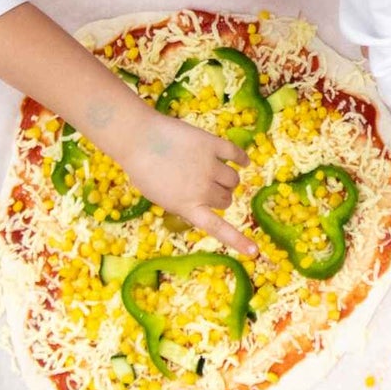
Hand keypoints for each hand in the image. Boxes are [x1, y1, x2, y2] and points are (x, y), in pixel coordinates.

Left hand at [119, 107, 256, 257]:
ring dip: (228, 180)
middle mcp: (202, 189)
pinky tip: (243, 161)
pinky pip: (236, 154)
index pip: (217, 227)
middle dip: (221, 196)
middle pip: (227, 199)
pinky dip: (241, 159)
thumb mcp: (160, 197)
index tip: (254, 252)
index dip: (237, 240)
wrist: (136, 138)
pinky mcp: (212, 144)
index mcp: (187, 206)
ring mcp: (209, 166)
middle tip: (208, 187)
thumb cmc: (141, 170)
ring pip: (233, 180)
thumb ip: (184, 204)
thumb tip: (203, 203)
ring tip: (215, 172)